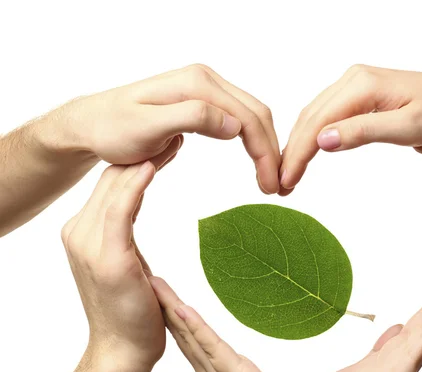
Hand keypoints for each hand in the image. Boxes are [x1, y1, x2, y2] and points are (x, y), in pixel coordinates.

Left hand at [40, 64, 280, 193]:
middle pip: (256, 114)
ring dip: (266, 148)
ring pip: (251, 117)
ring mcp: (205, 90)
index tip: (270, 186)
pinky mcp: (202, 102)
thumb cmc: (113, 128)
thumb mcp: (147, 127)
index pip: (247, 117)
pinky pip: (237, 120)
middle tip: (277, 188)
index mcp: (197, 84)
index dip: (265, 152)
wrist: (92, 123)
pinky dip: (252, 142)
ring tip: (270, 179)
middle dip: (272, 152)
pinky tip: (256, 161)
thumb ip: (191, 118)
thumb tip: (235, 126)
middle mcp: (206, 80)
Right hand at [61, 148, 176, 368]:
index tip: (167, 138)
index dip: (139, 158)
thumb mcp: (125, 261)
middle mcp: (79, 231)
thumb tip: (131, 205)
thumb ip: (122, 231)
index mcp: (84, 231)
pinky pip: (120, 210)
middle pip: (114, 179)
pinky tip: (152, 163)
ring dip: (145, 158)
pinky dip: (136, 184)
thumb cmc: (132, 309)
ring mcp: (89, 243)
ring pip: (116, 187)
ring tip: (174, 135)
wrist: (122, 352)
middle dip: (145, 151)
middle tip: (176, 126)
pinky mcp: (107, 257)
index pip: (112, 184)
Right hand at [150, 277, 311, 371]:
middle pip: (180, 332)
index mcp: (212, 371)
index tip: (156, 290)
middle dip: (162, 305)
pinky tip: (182, 310)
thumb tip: (225, 354)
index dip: (170, 312)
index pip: (186, 336)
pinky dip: (195, 327)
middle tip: (144, 278)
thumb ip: (232, 366)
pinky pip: (211, 347)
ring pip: (190, 335)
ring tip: (155, 285)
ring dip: (172, 309)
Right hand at [279, 65, 421, 193]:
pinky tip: (306, 156)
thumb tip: (322, 140)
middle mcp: (354, 79)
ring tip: (288, 176)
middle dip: (292, 152)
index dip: (298, 153)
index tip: (285, 181)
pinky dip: (313, 138)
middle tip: (280, 185)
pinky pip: (327, 117)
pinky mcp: (359, 97)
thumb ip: (364, 131)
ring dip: (299, 146)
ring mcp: (355, 86)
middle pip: (310, 118)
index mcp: (362, 84)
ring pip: (314, 117)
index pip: (318, 122)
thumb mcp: (408, 128)